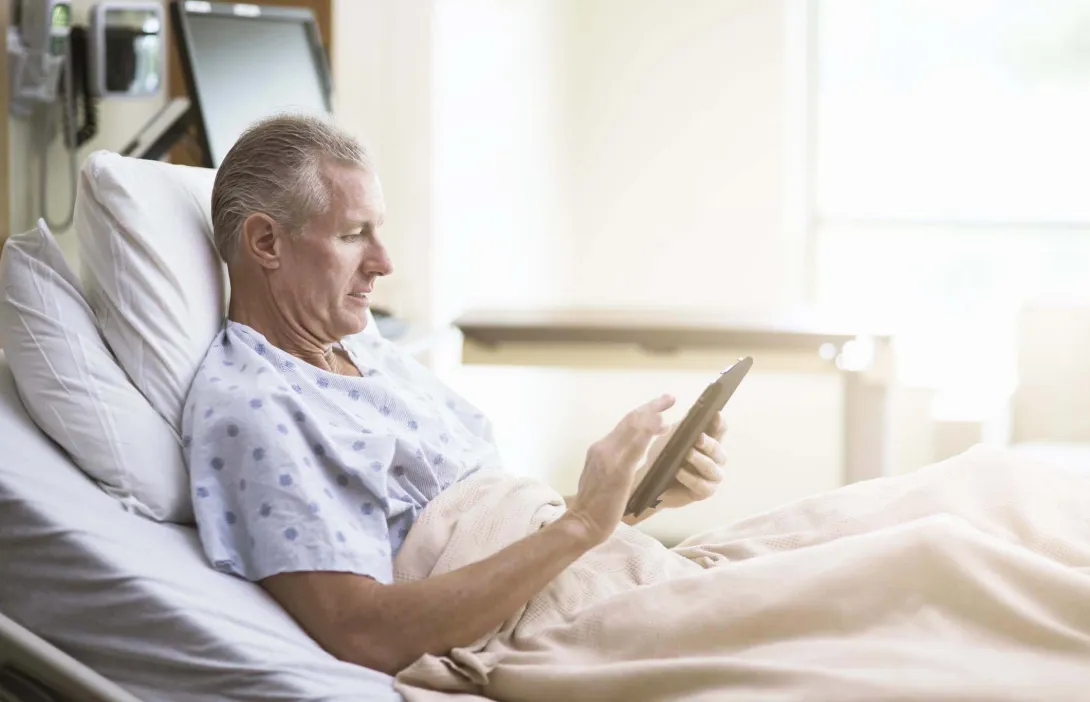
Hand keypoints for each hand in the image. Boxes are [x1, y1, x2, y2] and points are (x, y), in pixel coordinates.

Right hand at [565, 394, 675, 545]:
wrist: (581, 524)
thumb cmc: (594, 508)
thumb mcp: (603, 478)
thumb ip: (615, 463)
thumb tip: (632, 455)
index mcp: (599, 450)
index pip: (623, 426)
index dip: (642, 415)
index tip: (658, 410)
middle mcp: (602, 448)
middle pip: (629, 420)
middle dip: (651, 406)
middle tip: (669, 398)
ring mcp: (609, 458)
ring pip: (633, 427)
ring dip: (652, 412)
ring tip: (668, 404)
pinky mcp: (618, 470)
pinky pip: (636, 445)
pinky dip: (648, 430)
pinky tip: (661, 423)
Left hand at [632, 411, 726, 510]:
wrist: (650, 481)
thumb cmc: (662, 456)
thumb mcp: (670, 438)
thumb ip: (681, 427)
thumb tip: (690, 416)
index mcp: (709, 441)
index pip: (720, 429)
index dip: (720, 422)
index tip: (716, 415)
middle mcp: (715, 458)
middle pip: (718, 449)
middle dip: (709, 444)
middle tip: (699, 438)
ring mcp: (713, 476)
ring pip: (711, 468)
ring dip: (700, 460)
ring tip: (688, 454)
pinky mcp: (705, 491)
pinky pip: (701, 485)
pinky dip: (690, 478)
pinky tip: (679, 472)